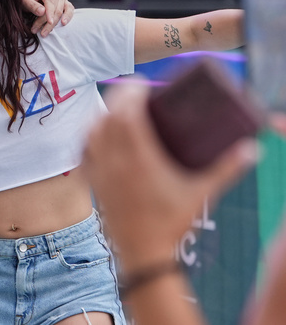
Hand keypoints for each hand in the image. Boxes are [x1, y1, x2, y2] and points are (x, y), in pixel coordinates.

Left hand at [23, 0, 73, 36]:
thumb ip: (32, 5)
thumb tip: (42, 12)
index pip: (50, 1)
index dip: (50, 12)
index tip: (49, 22)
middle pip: (55, 8)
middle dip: (48, 22)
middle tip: (39, 32)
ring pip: (61, 11)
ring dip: (53, 24)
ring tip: (44, 33)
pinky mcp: (64, 2)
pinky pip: (69, 9)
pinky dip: (67, 16)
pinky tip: (63, 23)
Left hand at [84, 83, 257, 272]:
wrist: (144, 252)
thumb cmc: (172, 222)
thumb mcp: (202, 193)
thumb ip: (227, 169)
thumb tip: (251, 149)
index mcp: (139, 159)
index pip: (128, 115)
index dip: (132, 94)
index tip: (143, 84)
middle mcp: (115, 161)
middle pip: (109, 117)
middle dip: (119, 97)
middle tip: (134, 89)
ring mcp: (101, 171)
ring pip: (92, 131)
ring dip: (102, 112)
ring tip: (117, 104)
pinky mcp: (94, 181)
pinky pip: (83, 149)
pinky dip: (88, 133)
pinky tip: (96, 128)